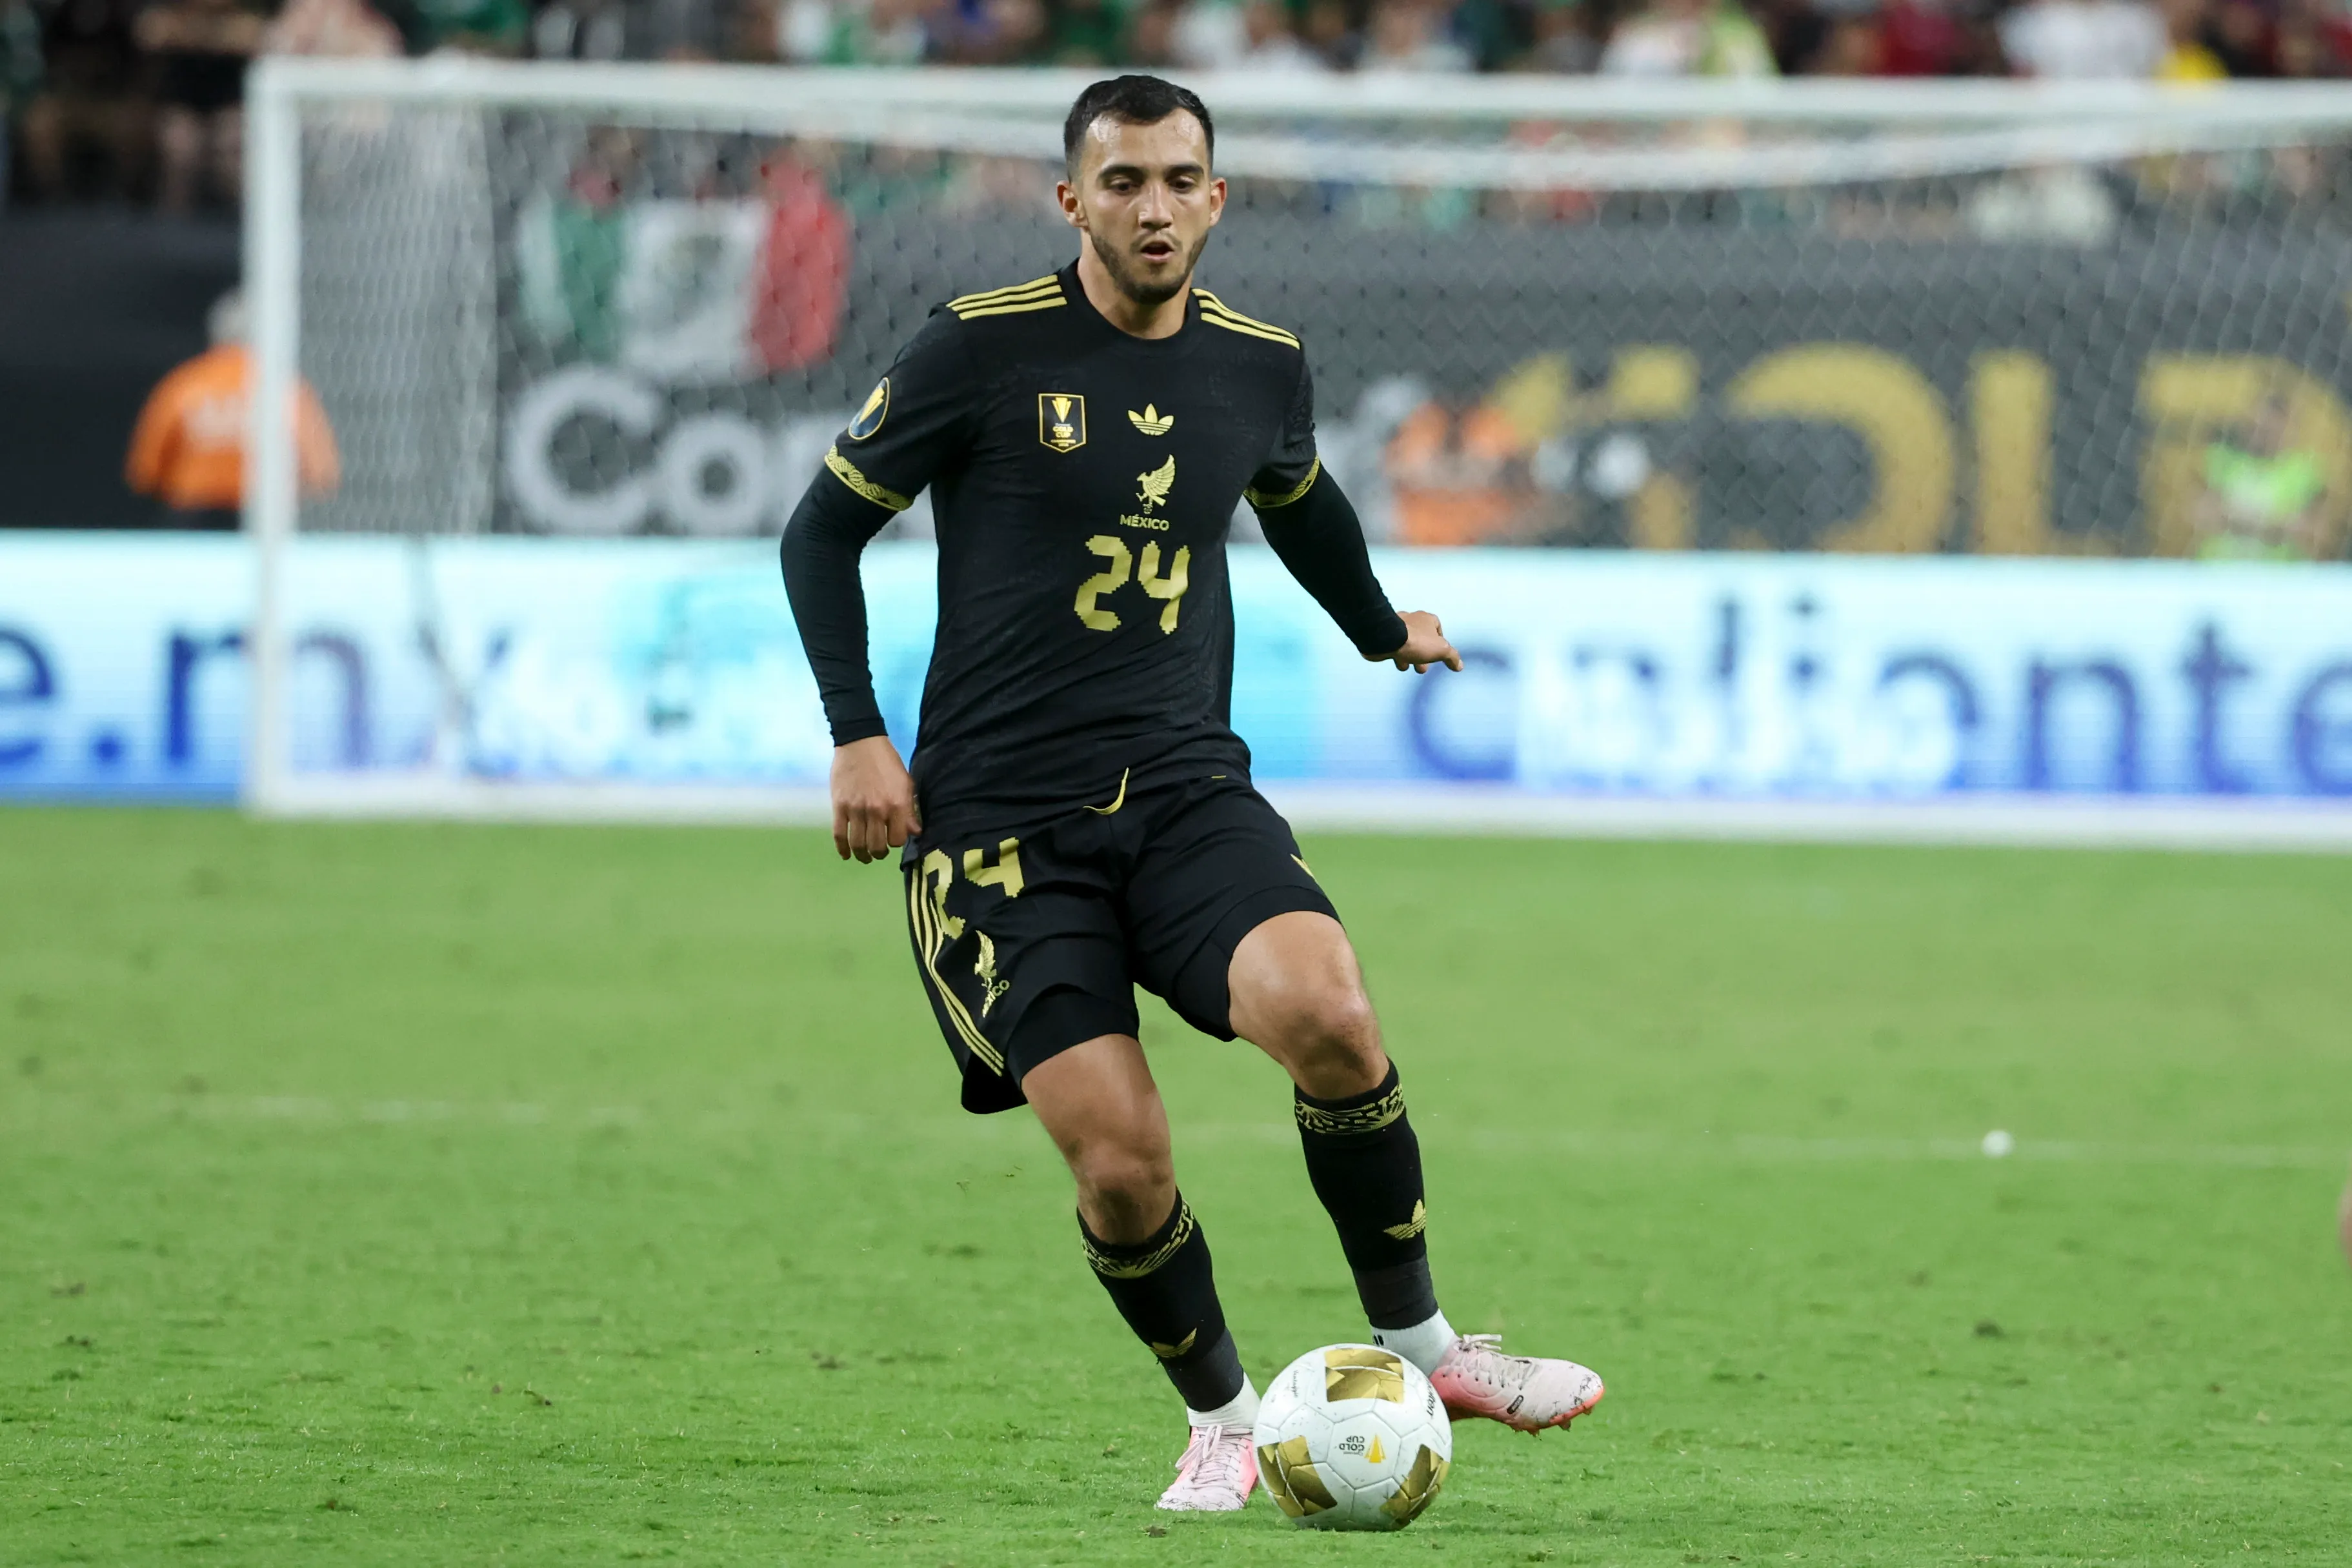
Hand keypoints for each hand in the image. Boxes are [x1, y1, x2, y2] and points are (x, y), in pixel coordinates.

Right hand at [830, 735, 919, 863]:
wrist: (860, 743)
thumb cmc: (887, 762)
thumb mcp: (906, 783)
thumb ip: (910, 810)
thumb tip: (915, 833)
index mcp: (896, 804)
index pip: (898, 839)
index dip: (896, 842)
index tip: (893, 838)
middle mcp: (877, 810)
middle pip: (877, 846)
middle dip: (879, 853)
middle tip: (879, 851)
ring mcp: (856, 810)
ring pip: (858, 844)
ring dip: (862, 855)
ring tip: (865, 856)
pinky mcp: (839, 807)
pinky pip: (839, 835)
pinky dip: (842, 849)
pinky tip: (846, 855)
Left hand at [1371, 610, 1462, 673]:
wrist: (1385, 639)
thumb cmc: (1415, 641)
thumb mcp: (1441, 650)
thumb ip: (1452, 657)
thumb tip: (1459, 665)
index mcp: (1427, 619)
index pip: (1437, 629)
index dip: (1439, 642)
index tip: (1438, 654)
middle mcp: (1412, 619)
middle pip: (1422, 639)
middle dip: (1423, 655)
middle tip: (1422, 667)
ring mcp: (1396, 627)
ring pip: (1407, 644)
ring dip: (1409, 657)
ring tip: (1408, 666)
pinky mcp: (1384, 635)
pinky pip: (1393, 646)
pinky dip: (1396, 655)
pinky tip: (1397, 662)